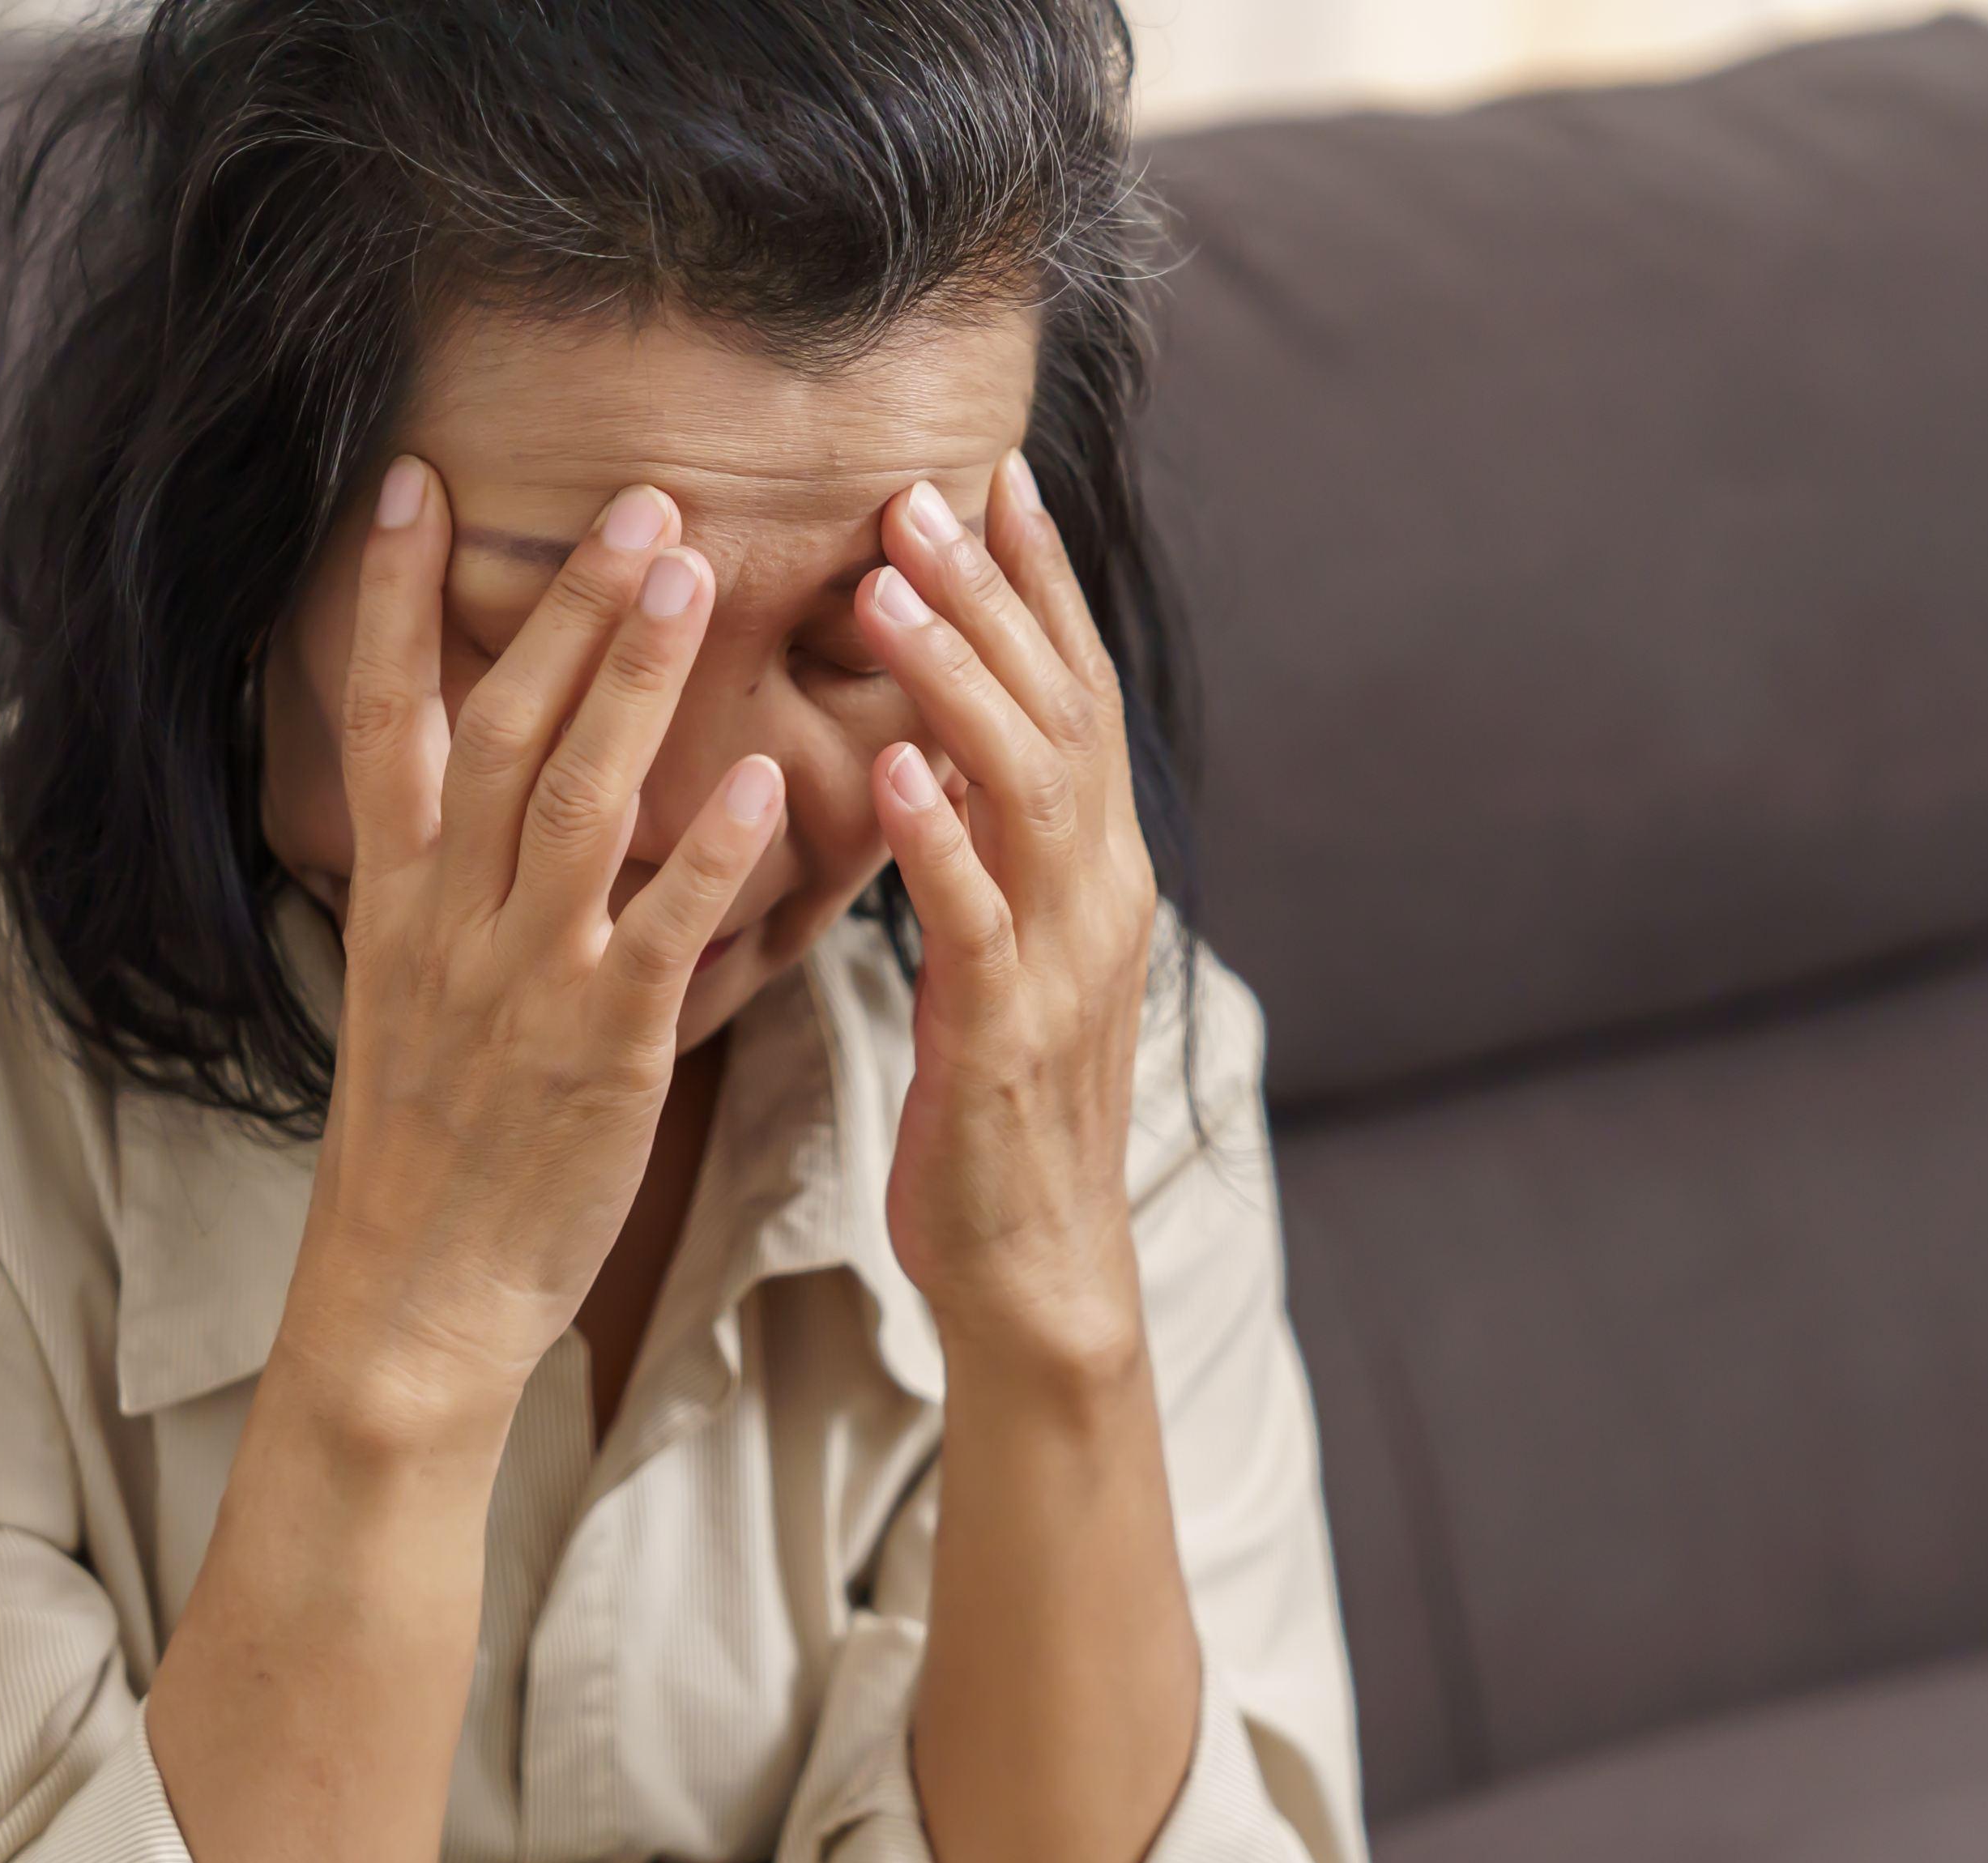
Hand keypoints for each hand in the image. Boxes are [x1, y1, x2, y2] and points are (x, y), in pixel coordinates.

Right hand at [267, 458, 784, 1454]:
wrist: (408, 1294)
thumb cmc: (428, 1143)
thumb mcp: (406, 992)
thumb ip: (448, 884)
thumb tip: (485, 784)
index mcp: (395, 898)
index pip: (383, 716)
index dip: (389, 596)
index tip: (409, 480)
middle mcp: (448, 920)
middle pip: (500, 728)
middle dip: (564, 607)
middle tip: (640, 501)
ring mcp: (522, 981)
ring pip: (574, 803)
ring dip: (632, 684)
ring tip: (688, 577)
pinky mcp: (599, 1051)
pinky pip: (659, 936)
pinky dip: (706, 857)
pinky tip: (760, 784)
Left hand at [858, 452, 1159, 1373]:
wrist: (1035, 1261)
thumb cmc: (1000, 1103)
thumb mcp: (1005, 947)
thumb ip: (992, 843)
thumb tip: (946, 737)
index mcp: (1096, 866)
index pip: (1074, 691)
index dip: (1038, 584)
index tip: (990, 476)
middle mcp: (1099, 893)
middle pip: (1056, 710)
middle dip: (991, 595)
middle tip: (915, 491)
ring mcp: (1063, 963)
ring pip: (1025, 788)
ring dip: (958, 681)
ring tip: (888, 588)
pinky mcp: (1009, 1036)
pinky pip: (976, 916)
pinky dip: (940, 835)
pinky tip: (894, 767)